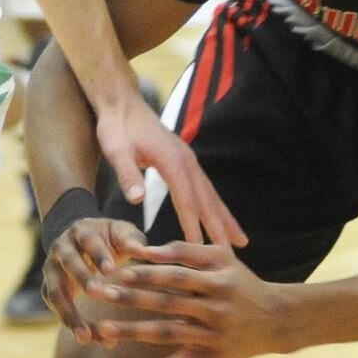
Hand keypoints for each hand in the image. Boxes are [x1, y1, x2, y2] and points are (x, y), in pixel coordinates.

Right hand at [42, 216, 149, 339]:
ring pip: (54, 291)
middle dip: (81, 278)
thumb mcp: (121, 232)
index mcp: (80, 230)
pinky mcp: (49, 288)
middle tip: (96, 293)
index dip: (98, 254)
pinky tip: (88, 338)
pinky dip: (70, 323)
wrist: (83, 241)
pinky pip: (55, 308)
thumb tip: (142, 252)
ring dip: (68, 313)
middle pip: (68, 262)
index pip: (88, 241)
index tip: (111, 271)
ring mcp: (51, 269)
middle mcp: (61, 248)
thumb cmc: (108, 238)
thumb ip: (131, 240)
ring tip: (86, 335)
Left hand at [86, 241, 291, 357]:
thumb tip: (148, 249)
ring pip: (166, 334)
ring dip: (132, 332)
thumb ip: (188, 250)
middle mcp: (215, 309)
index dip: (149, 273)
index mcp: (217, 280)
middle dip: (130, 299)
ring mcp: (211, 336)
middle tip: (98, 293)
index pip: (177, 275)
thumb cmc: (241, 282)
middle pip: (166, 304)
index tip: (120, 271)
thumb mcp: (223, 258)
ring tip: (102, 330)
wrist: (277, 319)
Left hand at [94, 90, 244, 250]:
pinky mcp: (185, 160)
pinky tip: (220, 217)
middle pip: (206, 199)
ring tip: (241, 241)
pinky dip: (215, 205)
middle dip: (220, 227)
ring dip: (225, 218)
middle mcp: (186, 160)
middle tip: (232, 255)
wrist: (122, 103)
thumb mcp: (115, 150)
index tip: (201, 250)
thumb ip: (127, 174)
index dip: (193, 225)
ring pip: (211, 194)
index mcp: (172, 160)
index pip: (186, 199)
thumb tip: (137, 199)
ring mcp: (188, 159)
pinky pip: (204, 187)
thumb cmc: (116, 127)